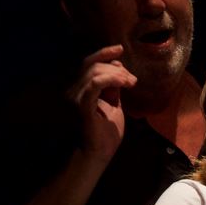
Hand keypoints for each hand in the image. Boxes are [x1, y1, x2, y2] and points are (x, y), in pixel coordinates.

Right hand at [68, 45, 135, 163]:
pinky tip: (124, 83)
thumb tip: (117, 68)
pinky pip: (95, 84)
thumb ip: (113, 87)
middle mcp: (73, 90)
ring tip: (131, 83)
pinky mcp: (82, 105)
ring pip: (95, 72)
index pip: (88, 64)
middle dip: (117, 68)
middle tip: (132, 81)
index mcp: (80, 90)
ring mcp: (75, 97)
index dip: (103, 53)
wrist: (98, 154)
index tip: (119, 49)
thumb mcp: (112, 104)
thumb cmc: (104, 134)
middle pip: (94, 65)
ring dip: (117, 74)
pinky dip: (111, 79)